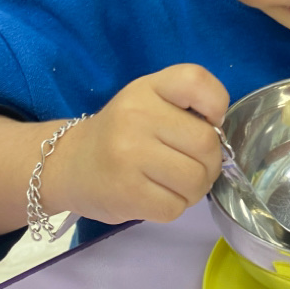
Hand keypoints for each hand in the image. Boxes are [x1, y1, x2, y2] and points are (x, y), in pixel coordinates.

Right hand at [48, 64, 227, 225]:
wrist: (69, 164)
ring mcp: (129, 155)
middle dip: (211, 161)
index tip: (208, 122)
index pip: (196, 81)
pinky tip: (159, 196)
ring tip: (177, 183)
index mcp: (147, 87)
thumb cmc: (122, 132)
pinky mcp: (126, 193)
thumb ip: (186, 105)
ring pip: (196, 180)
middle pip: (206, 143)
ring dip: (195, 189)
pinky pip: (175, 207)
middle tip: (194, 164)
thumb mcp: (149, 100)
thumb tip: (220, 136)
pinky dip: (175, 207)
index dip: (215, 104)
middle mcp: (136, 116)